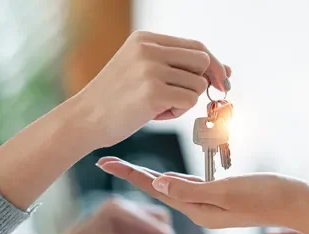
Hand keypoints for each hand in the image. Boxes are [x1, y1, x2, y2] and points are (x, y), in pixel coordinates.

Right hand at [72, 30, 231, 148]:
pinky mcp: (153, 93)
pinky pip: (189, 102)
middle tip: (194, 98)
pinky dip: (177, 113)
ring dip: (184, 102)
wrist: (85, 119)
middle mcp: (148, 50)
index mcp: (145, 39)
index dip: (213, 64)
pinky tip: (155, 115)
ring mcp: (150, 70)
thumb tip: (223, 71)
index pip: (195, 46)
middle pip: (203, 61)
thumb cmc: (115, 100)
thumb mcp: (141, 71)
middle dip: (207, 82)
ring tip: (158, 107)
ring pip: (197, 85)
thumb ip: (177, 67)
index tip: (221, 81)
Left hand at [96, 157, 308, 233]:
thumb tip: (160, 184)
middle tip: (107, 160)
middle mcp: (200, 210)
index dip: (129, 175)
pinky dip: (174, 178)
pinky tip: (167, 175)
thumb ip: (193, 190)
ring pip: (172, 188)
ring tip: (128, 166)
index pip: (155, 189)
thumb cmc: (267, 196)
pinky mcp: (222, 197)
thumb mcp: (228, 192)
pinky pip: (190, 186)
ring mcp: (211, 205)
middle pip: (158, 189)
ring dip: (150, 177)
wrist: (297, 202)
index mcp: (197, 210)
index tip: (106, 162)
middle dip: (133, 175)